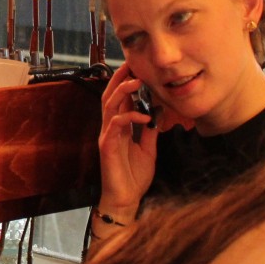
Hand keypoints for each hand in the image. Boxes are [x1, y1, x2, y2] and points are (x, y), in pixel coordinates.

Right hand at [96, 63, 160, 220]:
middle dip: (119, 78)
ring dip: (122, 91)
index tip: (136, 67)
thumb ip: (149, 130)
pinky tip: (143, 116)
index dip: (125, 81)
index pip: (119, 98)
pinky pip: (115, 126)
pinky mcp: (107, 147)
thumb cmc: (133, 176)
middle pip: (110, 95)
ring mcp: (107, 136)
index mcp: (119, 127)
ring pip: (110, 106)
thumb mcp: (148, 148)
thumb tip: (157, 112)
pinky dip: (128, 117)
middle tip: (131, 64)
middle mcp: (110, 127)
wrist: (126, 199)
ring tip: (136, 81)